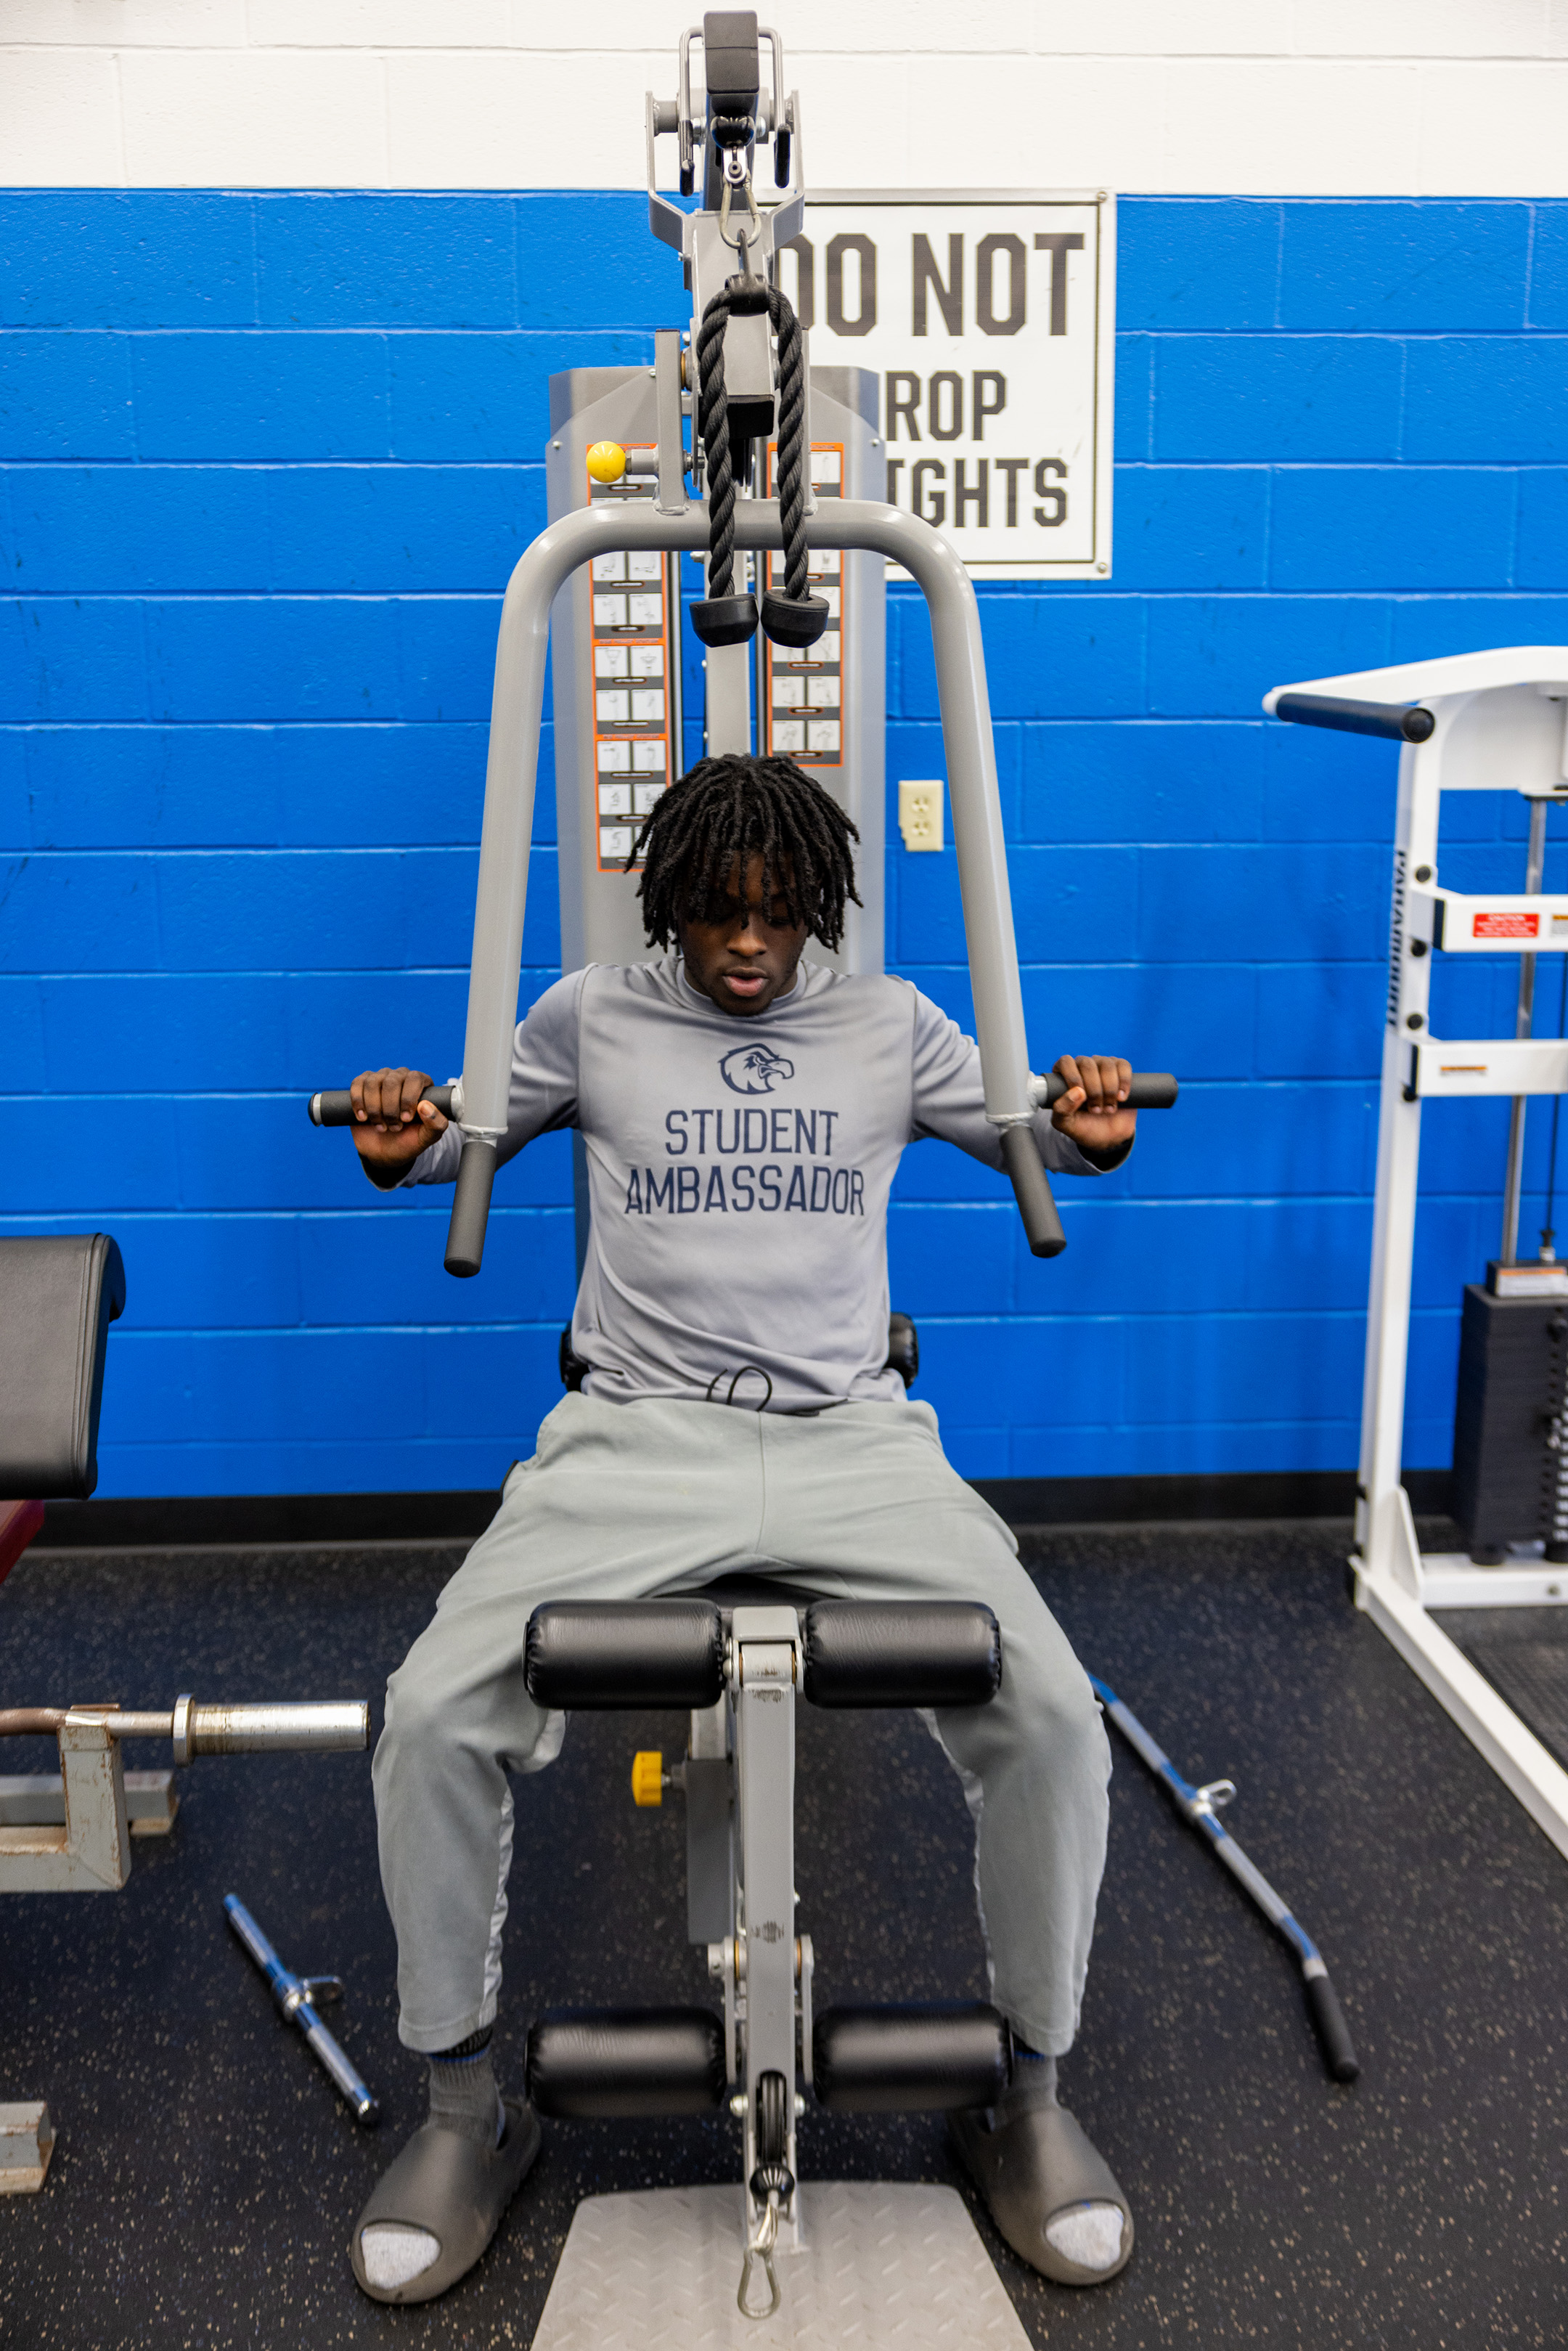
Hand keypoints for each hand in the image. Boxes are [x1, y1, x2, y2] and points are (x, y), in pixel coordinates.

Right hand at [349, 1067, 448, 1189]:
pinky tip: (363, 1118)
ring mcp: (380, 1079)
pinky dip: (358, 1102)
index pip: (414, 1079)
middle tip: (394, 1127)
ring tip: (380, 1126)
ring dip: (374, 1109)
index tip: (406, 1119)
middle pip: (392, 1081)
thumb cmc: (408, 1141)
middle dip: (390, 1108)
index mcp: (421, 1084)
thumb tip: (425, 1105)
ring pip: (373, 1083)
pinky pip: (357, 1084)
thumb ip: (436, 1124)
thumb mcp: (427, 1138)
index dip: (408, 1099)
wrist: (385, 1152)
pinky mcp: (362, 1085)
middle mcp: (401, 1077)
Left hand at [1049, 1054, 1135, 1158]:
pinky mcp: (1120, 1070)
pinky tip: (1121, 1098)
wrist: (1107, 1135)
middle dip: (1094, 1089)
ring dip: (1109, 1089)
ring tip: (1108, 1108)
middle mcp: (1082, 1066)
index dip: (1073, 1078)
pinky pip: (1123, 1065)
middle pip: (1087, 1064)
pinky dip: (1124, 1082)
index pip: (1066, 1062)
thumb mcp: (1065, 1123)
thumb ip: (1062, 1109)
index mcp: (1064, 1074)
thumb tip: (1077, 1091)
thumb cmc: (1083, 1126)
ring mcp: (1102, 1065)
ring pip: (1107, 1064)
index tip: (1082, 1097)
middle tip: (1096, 1110)